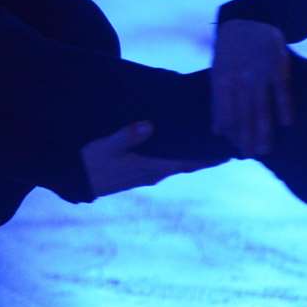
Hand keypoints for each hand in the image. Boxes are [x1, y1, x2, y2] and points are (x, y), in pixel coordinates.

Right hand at [80, 121, 217, 198]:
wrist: (74, 181)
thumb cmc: (88, 163)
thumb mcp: (104, 147)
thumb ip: (126, 136)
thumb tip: (147, 126)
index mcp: (151, 167)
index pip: (189, 162)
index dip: (211, 156)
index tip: (232, 147)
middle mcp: (154, 173)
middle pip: (189, 163)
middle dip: (208, 153)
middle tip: (230, 138)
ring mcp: (147, 174)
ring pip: (179, 163)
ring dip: (194, 154)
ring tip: (210, 139)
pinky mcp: (139, 172)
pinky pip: (166, 163)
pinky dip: (178, 155)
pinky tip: (179, 145)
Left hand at [211, 19, 293, 156]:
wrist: (249, 18)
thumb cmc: (230, 49)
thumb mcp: (218, 69)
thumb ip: (218, 99)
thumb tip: (217, 130)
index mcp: (221, 79)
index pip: (223, 111)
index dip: (229, 130)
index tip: (232, 148)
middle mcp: (239, 78)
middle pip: (242, 114)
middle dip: (245, 137)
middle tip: (249, 155)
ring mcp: (258, 73)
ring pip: (261, 107)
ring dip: (263, 130)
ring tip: (264, 150)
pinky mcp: (277, 66)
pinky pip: (281, 90)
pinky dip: (284, 106)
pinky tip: (286, 123)